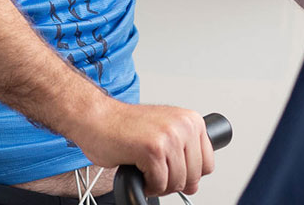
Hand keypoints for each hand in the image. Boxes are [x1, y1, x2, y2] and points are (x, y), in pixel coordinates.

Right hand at [70, 99, 214, 195]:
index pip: (208, 163)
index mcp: (191, 120)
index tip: (173, 170)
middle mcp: (184, 125)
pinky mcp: (153, 149)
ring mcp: (169, 136)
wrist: (95, 117)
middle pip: (194, 176)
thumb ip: (182, 153)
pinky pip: (159, 184)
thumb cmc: (124, 125)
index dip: (190, 174)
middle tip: (154, 172)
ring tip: (145, 169)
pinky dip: (147, 185)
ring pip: (177, 182)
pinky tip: (138, 170)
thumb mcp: (163, 132)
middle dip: (173, 181)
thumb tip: (194, 184)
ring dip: (159, 184)